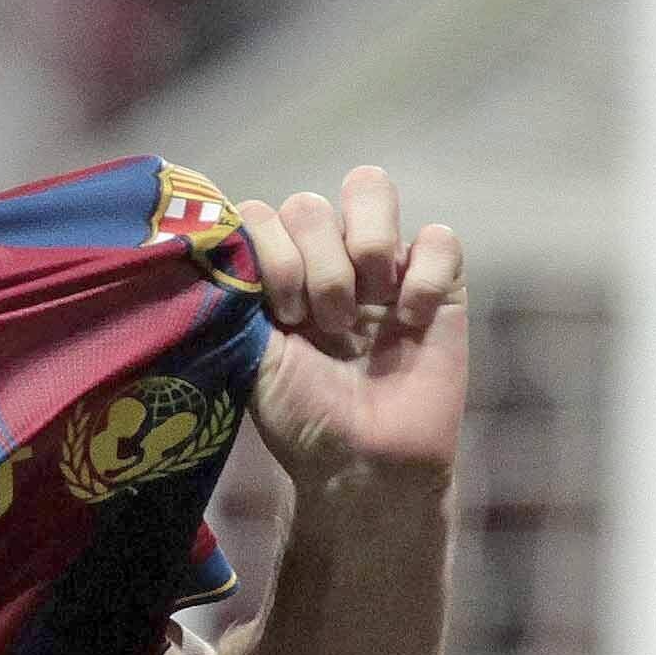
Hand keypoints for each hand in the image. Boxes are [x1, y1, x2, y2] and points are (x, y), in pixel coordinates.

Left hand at [233, 165, 468, 488]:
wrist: (363, 466)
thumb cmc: (301, 416)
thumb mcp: (249, 355)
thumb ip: (234, 292)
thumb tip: (216, 241)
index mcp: (276, 272)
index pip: (262, 214)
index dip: (269, 251)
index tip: (278, 314)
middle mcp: (325, 258)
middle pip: (310, 202)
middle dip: (313, 262)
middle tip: (322, 321)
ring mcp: (382, 266)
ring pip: (370, 188)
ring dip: (362, 247)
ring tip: (362, 310)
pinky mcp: (439, 283)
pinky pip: (439, 237)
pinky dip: (423, 276)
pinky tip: (411, 321)